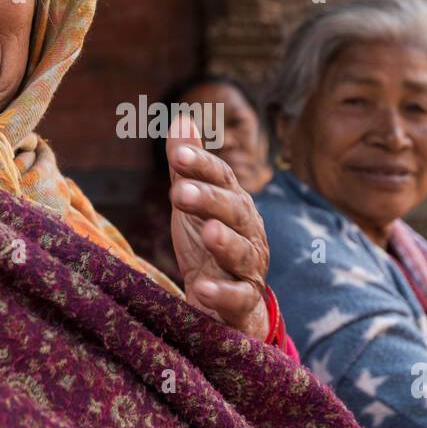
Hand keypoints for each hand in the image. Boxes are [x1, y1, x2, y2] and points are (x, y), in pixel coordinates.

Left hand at [166, 114, 269, 340]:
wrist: (228, 309)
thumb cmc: (208, 248)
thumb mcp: (194, 205)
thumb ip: (187, 168)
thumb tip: (181, 118)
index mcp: (235, 205)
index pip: (222, 179)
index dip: (202, 166)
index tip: (178, 155)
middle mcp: (248, 233)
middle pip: (234, 211)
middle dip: (210, 200)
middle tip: (180, 192)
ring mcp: (249, 269)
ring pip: (241, 253)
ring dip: (225, 242)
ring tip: (207, 234)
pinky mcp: (243, 303)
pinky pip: (237, 298)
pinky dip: (222, 294)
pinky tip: (201, 289)